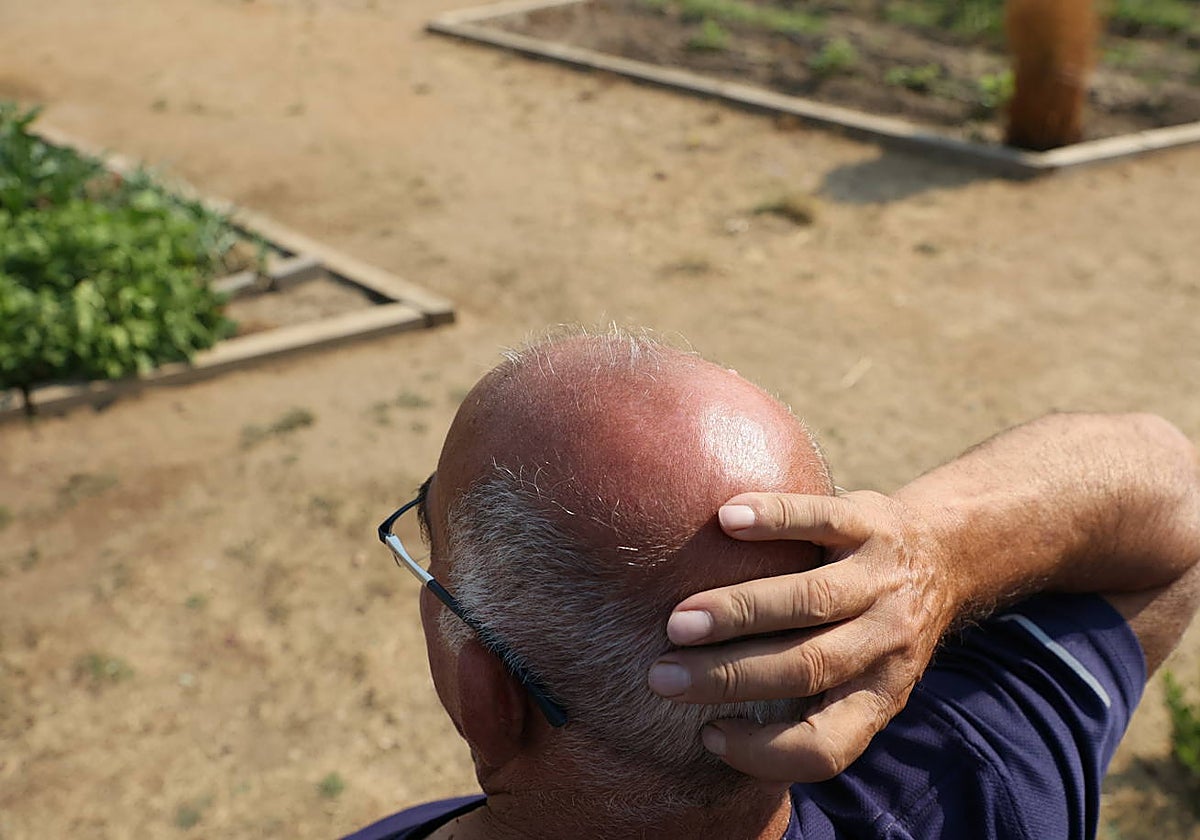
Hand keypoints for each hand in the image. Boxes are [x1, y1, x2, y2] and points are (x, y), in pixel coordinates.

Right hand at [647, 491, 958, 781]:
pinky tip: (726, 520)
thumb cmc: (874, 628)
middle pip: (805, 667)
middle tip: (663, 675)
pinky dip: (774, 520)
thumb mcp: (866, 676)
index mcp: (881, 693)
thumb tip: (709, 727)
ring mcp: (882, 579)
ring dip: (738, 611)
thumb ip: (811, 698)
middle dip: (727, 676)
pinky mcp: (871, 522)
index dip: (765, 753)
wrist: (943, 555)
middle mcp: (887, 640)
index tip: (707, 734)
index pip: (828, 745)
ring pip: (811, 600)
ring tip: (679, 619)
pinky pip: (821, 519)